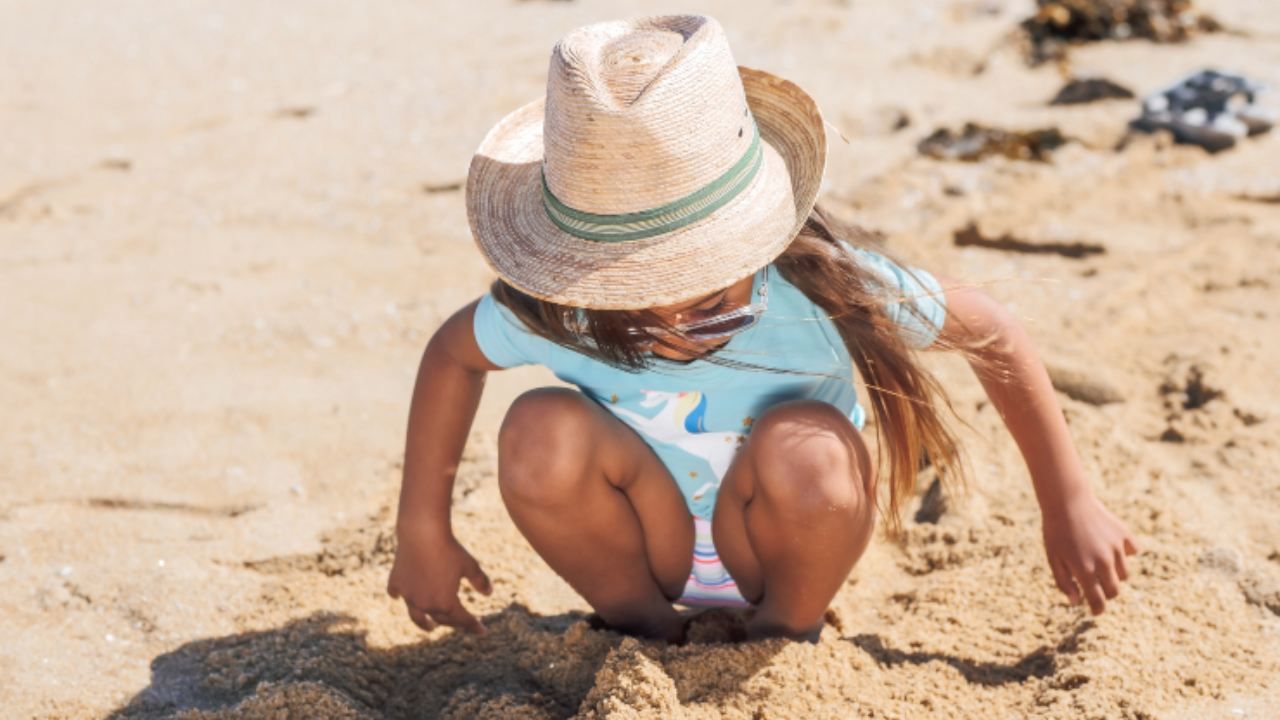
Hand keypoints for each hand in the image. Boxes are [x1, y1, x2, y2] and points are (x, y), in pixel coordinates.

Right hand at [386, 526, 492, 633]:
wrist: (422, 533)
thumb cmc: (449, 549)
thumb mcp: (470, 565)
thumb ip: (480, 581)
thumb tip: (489, 593)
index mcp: (446, 603)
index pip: (462, 620)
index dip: (473, 625)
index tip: (482, 631)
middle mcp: (425, 604)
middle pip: (440, 619)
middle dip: (452, 623)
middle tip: (458, 624)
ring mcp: (409, 595)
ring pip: (416, 615)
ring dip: (423, 623)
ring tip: (429, 627)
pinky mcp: (396, 583)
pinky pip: (397, 594)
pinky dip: (400, 596)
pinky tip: (401, 596)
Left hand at [1041, 490, 1138, 614]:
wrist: (1067, 501)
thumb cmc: (1056, 531)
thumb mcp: (1053, 558)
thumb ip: (1064, 582)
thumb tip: (1077, 603)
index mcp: (1085, 571)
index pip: (1098, 601)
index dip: (1097, 609)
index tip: (1096, 610)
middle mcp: (1104, 562)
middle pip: (1114, 591)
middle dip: (1106, 593)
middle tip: (1097, 585)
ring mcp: (1116, 548)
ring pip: (1124, 574)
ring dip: (1114, 573)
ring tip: (1099, 560)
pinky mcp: (1124, 535)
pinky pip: (1133, 551)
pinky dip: (1125, 552)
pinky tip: (1111, 546)